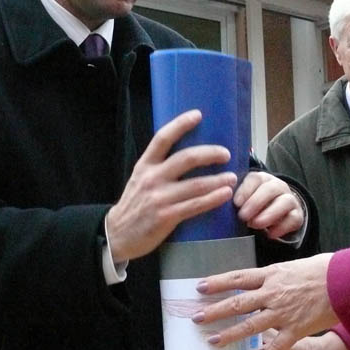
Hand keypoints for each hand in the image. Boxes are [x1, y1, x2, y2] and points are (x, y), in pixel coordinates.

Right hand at [106, 109, 237, 262]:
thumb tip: (186, 156)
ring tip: (232, 177)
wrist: (118, 234)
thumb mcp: (140, 179)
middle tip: (226, 154)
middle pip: (186, 158)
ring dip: (218, 179)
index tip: (198, 114)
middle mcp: (152, 178)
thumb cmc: (135, 205)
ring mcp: (160, 198)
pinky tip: (225, 194)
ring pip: (196, 184)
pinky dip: (213, 198)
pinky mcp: (167, 216)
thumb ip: (158, 168)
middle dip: (210, 153)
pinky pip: (195, 205)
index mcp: (145, 165)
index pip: (162, 138)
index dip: (180, 124)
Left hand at [193, 253, 335, 349]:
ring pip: (251, 325)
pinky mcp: (297, 328)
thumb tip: (263, 279)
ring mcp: (284, 312)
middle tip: (196, 318)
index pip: (238, 278)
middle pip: (237, 303)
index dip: (217, 283)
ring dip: (230, 335)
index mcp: (272, 275)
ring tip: (213, 342)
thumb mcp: (295, 266)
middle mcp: (273, 293)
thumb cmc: (325, 269)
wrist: (347, 280)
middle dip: (214, 311)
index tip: (199, 287)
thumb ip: (277, 276)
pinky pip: (278, 344)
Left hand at [233, 171, 303, 238]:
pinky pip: (293, 219)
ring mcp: (290, 199)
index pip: (256, 179)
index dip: (246, 190)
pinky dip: (281, 227)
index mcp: (262, 179)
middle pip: (271, 189)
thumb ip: (236, 200)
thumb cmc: (253, 204)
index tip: (236, 203)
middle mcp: (278, 186)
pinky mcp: (297, 215)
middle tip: (243, 216)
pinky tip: (269, 234)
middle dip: (256, 203)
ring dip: (269, 214)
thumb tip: (221, 202)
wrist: (276, 213)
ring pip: (285, 202)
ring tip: (254, 225)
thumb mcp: (243, 199)